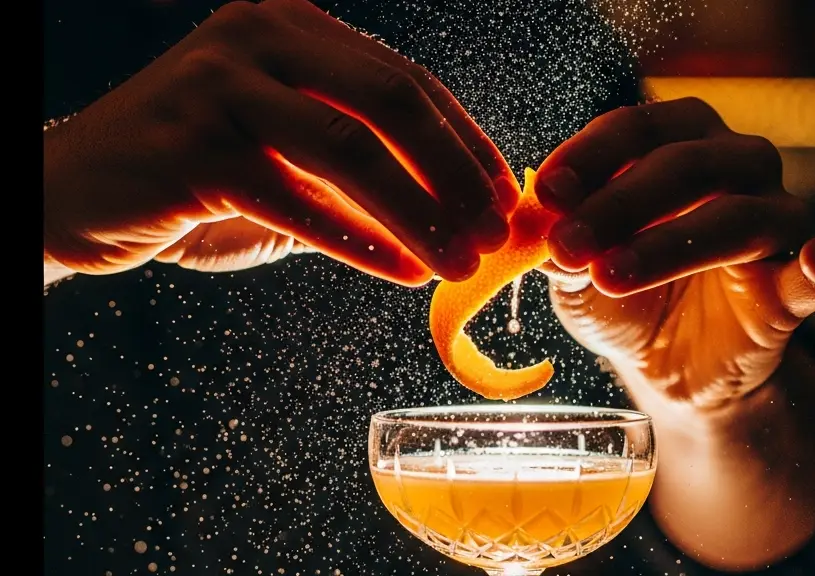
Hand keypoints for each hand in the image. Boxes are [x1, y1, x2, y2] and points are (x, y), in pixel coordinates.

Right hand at [43, 0, 518, 285]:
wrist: (72, 190)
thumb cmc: (194, 175)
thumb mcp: (286, 155)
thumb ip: (358, 169)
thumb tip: (457, 208)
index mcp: (292, 28)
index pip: (407, 82)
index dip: (465, 142)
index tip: (505, 195)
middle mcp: (258, 38)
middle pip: (391, 101)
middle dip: (454, 173)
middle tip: (493, 232)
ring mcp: (219, 86)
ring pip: (350, 150)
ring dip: (417, 213)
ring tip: (457, 263)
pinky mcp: (190, 146)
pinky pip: (296, 201)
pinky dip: (357, 242)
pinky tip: (400, 271)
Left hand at [535, 98, 814, 405]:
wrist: (668, 367)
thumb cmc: (623, 297)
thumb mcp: (577, 276)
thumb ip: (562, 251)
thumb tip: (542, 236)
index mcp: (680, 143)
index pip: (638, 128)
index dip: (589, 157)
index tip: (545, 194)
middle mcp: (737, 166)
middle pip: (685, 165)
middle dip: (617, 204)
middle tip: (564, 245)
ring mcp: (776, 221)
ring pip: (736, 217)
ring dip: (668, 245)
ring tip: (609, 276)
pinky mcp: (796, 287)